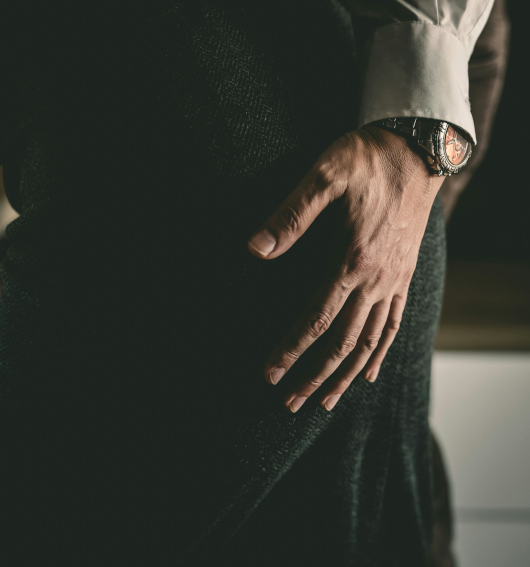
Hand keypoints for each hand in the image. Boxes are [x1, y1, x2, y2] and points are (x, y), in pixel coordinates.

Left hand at [248, 125, 443, 412]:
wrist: (418, 148)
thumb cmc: (366, 159)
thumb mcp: (324, 175)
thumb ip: (290, 214)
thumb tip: (254, 248)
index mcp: (351, 260)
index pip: (316, 320)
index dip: (291, 349)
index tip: (269, 374)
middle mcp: (376, 279)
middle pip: (342, 343)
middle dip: (314, 376)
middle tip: (288, 404)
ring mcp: (393, 280)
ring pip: (370, 342)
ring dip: (345, 375)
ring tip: (325, 402)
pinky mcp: (403, 275)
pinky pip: (393, 324)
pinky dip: (380, 353)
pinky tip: (368, 373)